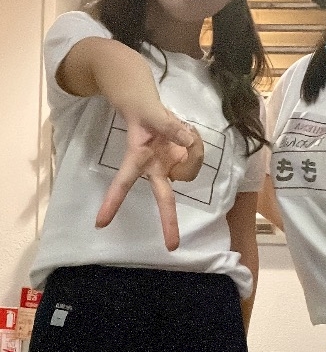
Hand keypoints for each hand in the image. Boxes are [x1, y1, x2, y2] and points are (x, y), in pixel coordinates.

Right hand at [95, 107, 203, 250]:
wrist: (148, 106)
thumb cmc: (143, 112)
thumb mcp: (150, 111)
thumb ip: (169, 126)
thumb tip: (188, 140)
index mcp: (138, 160)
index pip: (123, 183)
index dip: (113, 201)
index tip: (100, 223)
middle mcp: (155, 169)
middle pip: (164, 198)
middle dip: (168, 222)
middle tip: (172, 246)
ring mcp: (170, 167)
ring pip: (190, 169)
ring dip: (194, 152)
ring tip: (185, 131)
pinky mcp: (182, 162)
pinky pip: (197, 159)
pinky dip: (198, 147)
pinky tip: (188, 136)